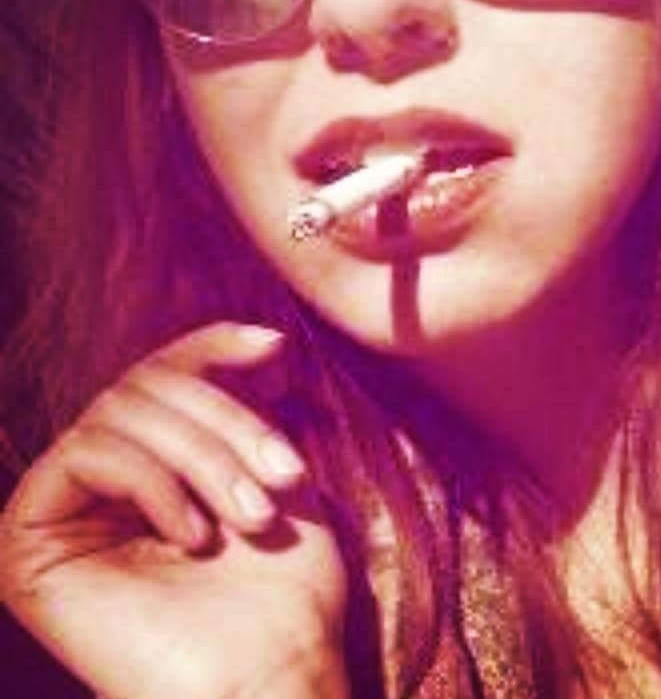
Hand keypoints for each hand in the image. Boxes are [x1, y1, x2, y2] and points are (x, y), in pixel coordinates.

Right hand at [0, 322, 348, 698]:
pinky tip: (193, 537)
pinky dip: (154, 480)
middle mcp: (103, 480)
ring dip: (204, 456)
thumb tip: (260, 342)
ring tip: (253, 517)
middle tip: (283, 477)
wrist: (268, 678)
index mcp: (157, 464)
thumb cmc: (286, 588)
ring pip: (121, 412)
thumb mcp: (280, 475)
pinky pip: (87, 454)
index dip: (214, 346)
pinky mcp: (27, 542)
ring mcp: (65, 509)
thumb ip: (252, 411)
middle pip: (146, 386)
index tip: (274, 346)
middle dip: (227, 423)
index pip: (165, 375)